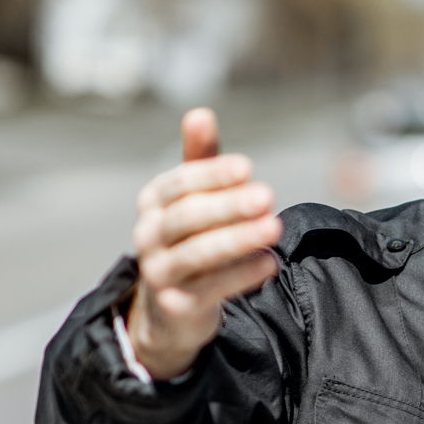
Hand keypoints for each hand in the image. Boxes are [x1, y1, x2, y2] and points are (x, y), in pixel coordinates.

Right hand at [126, 107, 281, 379]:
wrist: (168, 312)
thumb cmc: (187, 242)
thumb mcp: (192, 202)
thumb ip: (200, 162)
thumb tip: (200, 112)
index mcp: (153, 203)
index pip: (179, 184)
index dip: (211, 174)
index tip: (247, 167)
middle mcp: (148, 235)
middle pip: (186, 218)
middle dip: (227, 205)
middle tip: (267, 195)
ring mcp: (159, 272)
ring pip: (197, 254)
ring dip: (238, 239)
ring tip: (274, 227)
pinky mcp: (176, 305)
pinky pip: (210, 289)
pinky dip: (241, 275)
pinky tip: (270, 263)